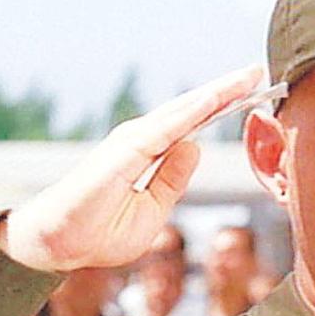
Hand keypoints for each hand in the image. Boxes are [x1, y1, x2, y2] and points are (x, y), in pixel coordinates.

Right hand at [3, 65, 262, 271]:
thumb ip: (172, 180)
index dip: (221, 108)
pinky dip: (192, 111)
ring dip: (215, 93)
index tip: (251, 92)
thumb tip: (195, 148)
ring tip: (247, 76)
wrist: (58, 244)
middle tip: (256, 71)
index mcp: (148, 153)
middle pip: (191, 110)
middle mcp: (140, 139)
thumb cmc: (98, 231)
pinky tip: (215, 98)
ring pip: (182, 111)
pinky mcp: (125, 151)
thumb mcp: (151, 211)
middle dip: (226, 91)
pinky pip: (166, 128)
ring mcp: (132, 141)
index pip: (192, 125)